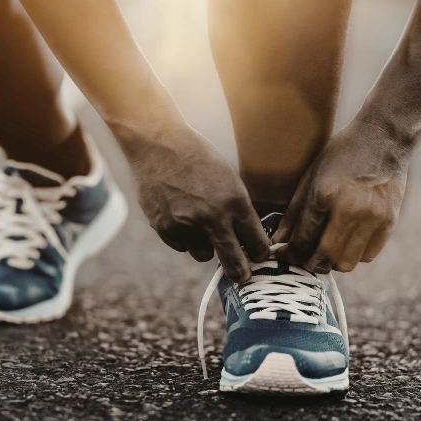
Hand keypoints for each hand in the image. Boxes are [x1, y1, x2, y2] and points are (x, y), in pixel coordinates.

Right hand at [118, 120, 270, 281]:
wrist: (160, 144)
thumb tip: (246, 240)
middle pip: (233, 262)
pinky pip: (180, 246)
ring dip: (204, 246)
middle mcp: (213, 218)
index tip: (259, 258)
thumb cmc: (199, 159)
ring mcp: (187, 225)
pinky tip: (178, 214)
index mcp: (235, 203)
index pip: (257, 242)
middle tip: (242, 277)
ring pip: (203, 255)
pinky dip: (182, 236)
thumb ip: (237, 209)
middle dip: (241, 273)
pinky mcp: (164, 228)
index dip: (260, 254)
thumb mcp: (228, 179)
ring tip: (197, 223)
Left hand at [273, 118, 411, 272]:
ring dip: (331, 262)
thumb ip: (294, 213)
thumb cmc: (341, 155)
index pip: (302, 241)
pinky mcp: (389, 223)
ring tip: (324, 250)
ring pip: (346, 264)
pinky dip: (353, 255)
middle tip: (302, 258)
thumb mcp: (311, 177)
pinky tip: (346, 242)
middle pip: (324, 259)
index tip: (282, 256)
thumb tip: (279, 241)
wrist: (384, 138)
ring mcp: (373, 219)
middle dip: (308, 264)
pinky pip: (367, 256)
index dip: (288, 254)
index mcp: (324, 196)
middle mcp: (350, 211)